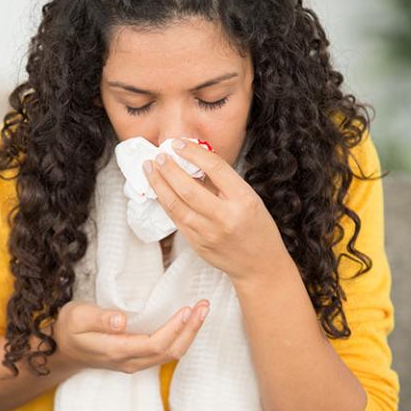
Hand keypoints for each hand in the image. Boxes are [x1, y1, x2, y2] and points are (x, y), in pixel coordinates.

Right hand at [53, 299, 209, 373]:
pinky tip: (186, 321)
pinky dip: (180, 336)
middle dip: (190, 330)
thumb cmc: (69, 328)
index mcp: (117, 351)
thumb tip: (120, 321)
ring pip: (170, 354)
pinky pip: (165, 351)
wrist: (61, 348)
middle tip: (204, 306)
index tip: (187, 310)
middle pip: (169, 352)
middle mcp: (130, 361)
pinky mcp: (137, 358)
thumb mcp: (77, 317)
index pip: (155, 344)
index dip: (174, 329)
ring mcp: (134, 362)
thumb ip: (99, 319)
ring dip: (189, 333)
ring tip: (201, 310)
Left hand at [143, 139, 292, 282]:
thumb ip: (224, 183)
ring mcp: (209, 233)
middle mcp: (225, 217)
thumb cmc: (257, 228)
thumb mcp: (250, 199)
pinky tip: (158, 189)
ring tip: (150, 168)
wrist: (260, 266)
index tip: (179, 144)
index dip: (193, 152)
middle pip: (189, 188)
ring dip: (159, 184)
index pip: (215, 168)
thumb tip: (193, 161)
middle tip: (159, 155)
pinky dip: (165, 201)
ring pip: (176, 205)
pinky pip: (176, 219)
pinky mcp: (197, 244)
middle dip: (169, 169)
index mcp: (243, 200)